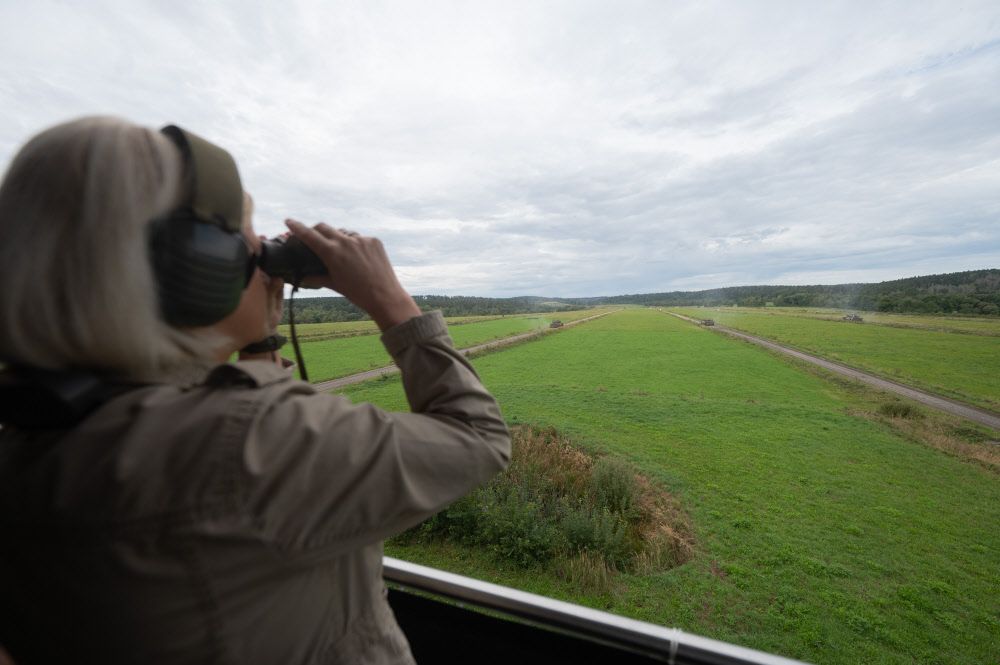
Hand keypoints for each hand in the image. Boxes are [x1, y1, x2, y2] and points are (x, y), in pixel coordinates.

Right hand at [284, 220, 421, 330]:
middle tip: (312, 235)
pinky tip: (358, 257)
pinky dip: (354, 244)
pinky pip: (359, 238)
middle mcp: (346, 242)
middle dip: (315, 230)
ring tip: (340, 253)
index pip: (309, 235)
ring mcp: (361, 240)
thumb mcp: (333, 284)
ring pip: (343, 233)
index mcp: (332, 253)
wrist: (385, 297)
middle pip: (324, 227)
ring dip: (338, 238)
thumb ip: (316, 277)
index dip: (296, 227)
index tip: (288, 221)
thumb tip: (302, 276)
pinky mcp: (374, 241)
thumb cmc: (357, 293)